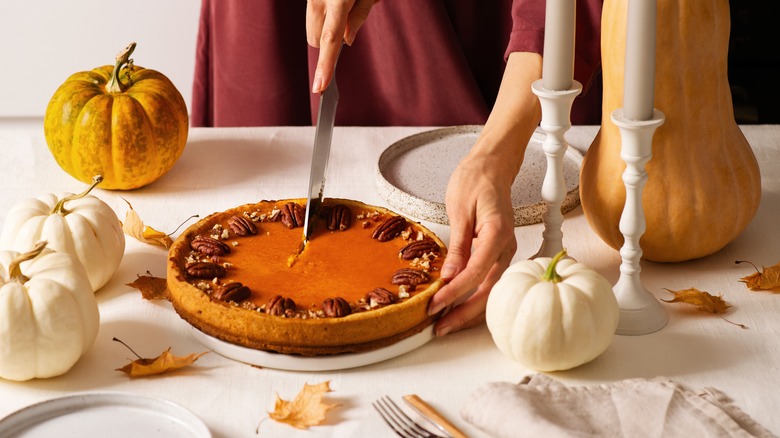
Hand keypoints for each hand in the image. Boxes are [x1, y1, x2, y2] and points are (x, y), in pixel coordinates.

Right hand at [306, 0, 378, 92]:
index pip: (330, 39)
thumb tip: (348, 41)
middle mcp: (319, 0)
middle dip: (332, 40)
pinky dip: (324, 17)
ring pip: (313, 30)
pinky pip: (314, 17)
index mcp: (337, 0)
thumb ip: (359, 16)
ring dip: (327, 27)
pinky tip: (334, 2)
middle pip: (317, 40)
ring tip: (345, 4)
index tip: (319, 87)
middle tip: (351, 17)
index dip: (325, 66)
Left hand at [428, 150, 518, 336]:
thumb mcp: (459, 211)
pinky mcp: (498, 252)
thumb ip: (458, 246)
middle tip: (440, 328)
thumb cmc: (474, 181)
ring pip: (491, 289)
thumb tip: (450, 276)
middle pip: (488, 290)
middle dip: (464, 313)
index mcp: (497, 233)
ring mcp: (505, 251)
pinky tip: (458, 305)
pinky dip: (474, 296)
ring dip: (470, 309)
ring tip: (447, 323)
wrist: (491, 166)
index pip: (476, 273)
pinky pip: (489, 280)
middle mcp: (506, 246)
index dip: (455, 293)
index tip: (435, 305)